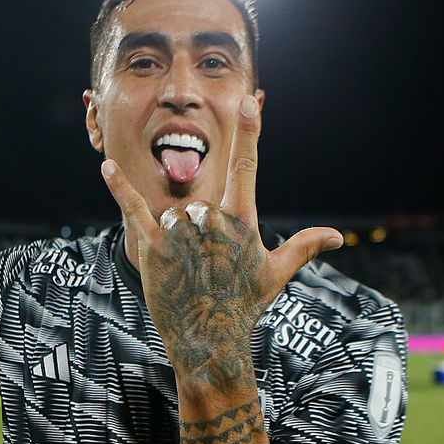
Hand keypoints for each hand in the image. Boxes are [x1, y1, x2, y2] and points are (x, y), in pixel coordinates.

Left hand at [101, 94, 342, 392]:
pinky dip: (120, 187)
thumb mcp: (276, 274)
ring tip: (187, 270)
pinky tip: (106, 166)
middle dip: (200, 229)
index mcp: (242, 221)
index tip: (248, 102)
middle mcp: (212, 221)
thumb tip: (337, 236)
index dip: (250, 132)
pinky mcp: (154, 246)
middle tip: (206, 268)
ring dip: (177, 234)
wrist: (209, 341)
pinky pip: (135, 208)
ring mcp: (182, 232)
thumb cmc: (244, 307)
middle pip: (200, 202)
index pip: (247, 167)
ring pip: (174, 213)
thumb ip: (303, 246)